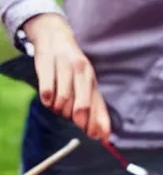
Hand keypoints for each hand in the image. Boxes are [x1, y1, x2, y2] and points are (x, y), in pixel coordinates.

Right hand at [23, 14, 110, 140]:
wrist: (54, 37)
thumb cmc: (73, 69)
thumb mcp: (88, 85)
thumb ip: (95, 109)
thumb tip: (105, 136)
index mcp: (92, 80)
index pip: (98, 106)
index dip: (98, 124)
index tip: (97, 137)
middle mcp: (82, 72)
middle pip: (83, 106)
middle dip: (80, 120)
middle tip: (75, 121)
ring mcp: (63, 67)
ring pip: (63, 101)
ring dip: (59, 110)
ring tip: (58, 106)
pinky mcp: (46, 63)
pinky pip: (47, 91)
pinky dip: (47, 100)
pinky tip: (48, 99)